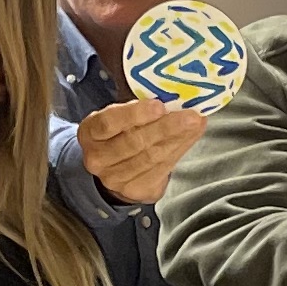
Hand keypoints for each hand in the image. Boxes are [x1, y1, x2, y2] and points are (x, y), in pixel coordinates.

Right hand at [80, 99, 209, 207]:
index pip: (109, 123)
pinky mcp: (135, 190)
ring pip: (151, 157)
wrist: (114, 168)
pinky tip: (191, 136)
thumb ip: (142, 108)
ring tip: (196, 123)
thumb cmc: (120, 132)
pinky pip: (162, 169)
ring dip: (178, 138)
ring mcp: (115, 178)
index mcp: (90, 132)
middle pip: (134, 142)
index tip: (159, 105)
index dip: (135, 114)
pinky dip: (180, 150)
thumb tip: (179, 96)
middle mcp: (97, 158)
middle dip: (166, 127)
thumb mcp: (120, 116)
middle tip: (191, 115)